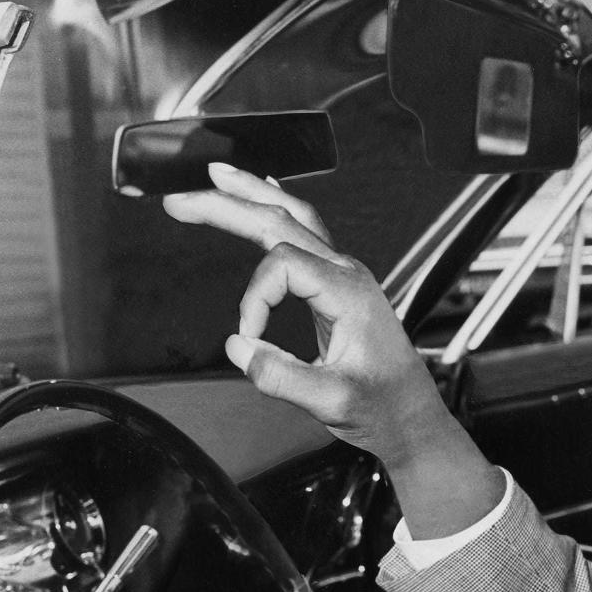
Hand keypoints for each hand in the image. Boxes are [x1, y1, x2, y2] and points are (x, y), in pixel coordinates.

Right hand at [163, 164, 503, 535]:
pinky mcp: (338, 285)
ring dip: (252, 195)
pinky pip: (307, 234)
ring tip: (216, 175)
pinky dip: (278, 210)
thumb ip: (282, 376)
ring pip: (295, 219)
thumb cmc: (382, 406)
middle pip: (282, 221)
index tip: (249, 338)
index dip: (253, 299)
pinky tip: (262, 194)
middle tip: (181, 200)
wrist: (411, 416)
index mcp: (348, 292)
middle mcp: (347, 273)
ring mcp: (344, 275)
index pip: (283, 265)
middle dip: (229, 205)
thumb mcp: (331, 400)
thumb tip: (238, 347)